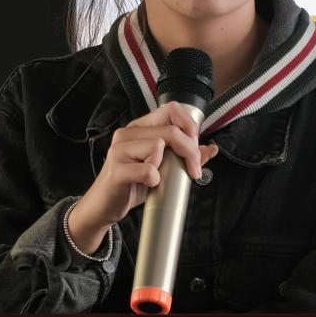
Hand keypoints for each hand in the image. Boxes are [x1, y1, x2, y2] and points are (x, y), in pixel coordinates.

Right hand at [69, 101, 219, 243]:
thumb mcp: (162, 167)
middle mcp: (127, 134)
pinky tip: (148, 184)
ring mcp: (119, 151)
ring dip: (169, 166)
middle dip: (190, 151)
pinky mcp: (116, 171)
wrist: (104, 207)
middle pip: (171, 131)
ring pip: (159, 146)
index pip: (171, 109)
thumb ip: (184, 155)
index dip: (189, 126)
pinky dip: (154, 180)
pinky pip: (148, 170)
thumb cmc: (133, 184)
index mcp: (139, 128)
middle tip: (193, 170)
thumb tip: (211, 149)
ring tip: (161, 177)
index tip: (195, 146)